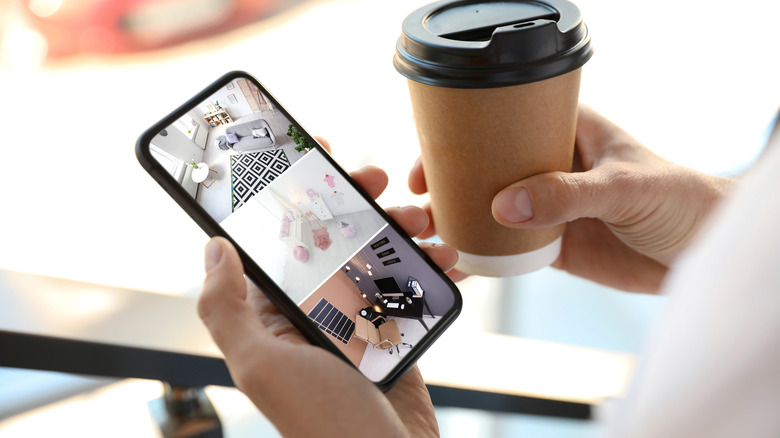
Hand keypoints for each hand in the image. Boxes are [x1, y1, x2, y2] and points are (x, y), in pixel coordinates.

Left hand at [198, 138, 457, 436]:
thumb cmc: (321, 422)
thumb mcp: (262, 364)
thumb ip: (228, 308)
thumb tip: (213, 247)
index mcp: (275, 312)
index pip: (279, 238)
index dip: (294, 193)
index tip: (316, 154)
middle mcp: (314, 310)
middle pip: (334, 237)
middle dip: (357, 202)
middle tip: (379, 179)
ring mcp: (358, 320)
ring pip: (377, 256)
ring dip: (402, 231)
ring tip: (425, 221)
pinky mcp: (395, 333)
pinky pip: (411, 287)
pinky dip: (431, 268)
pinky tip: (449, 258)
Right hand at [409, 105, 732, 292]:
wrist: (699, 253)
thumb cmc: (677, 199)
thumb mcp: (623, 187)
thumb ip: (567, 194)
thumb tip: (505, 206)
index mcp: (566, 131)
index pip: (505, 124)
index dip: (464, 136)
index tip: (432, 155)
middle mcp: (550, 166)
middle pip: (488, 167)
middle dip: (452, 180)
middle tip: (421, 199)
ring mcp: (547, 207)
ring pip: (492, 208)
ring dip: (461, 218)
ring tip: (430, 231)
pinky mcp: (551, 245)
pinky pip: (508, 248)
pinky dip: (483, 254)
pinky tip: (459, 261)